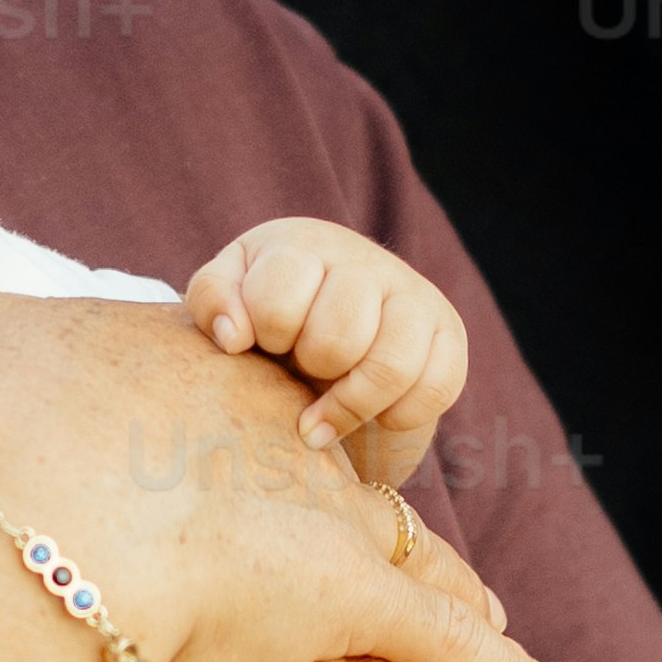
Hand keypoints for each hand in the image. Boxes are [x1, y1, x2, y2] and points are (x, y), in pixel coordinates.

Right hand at [0, 194, 569, 661]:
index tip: (252, 440)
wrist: (14, 514)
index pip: (238, 393)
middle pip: (330, 468)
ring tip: (486, 629)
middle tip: (369, 546)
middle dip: (351, 507)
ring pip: (406, 553)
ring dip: (447, 594)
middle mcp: (266, 435)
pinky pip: (451, 646)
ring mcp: (315, 514)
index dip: (244, 424)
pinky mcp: (347, 596)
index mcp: (184, 373)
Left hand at [181, 220, 466, 489]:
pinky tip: (372, 415)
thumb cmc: (267, 314)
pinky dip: (398, 416)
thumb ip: (213, 301)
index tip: (265, 343)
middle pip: (338, 337)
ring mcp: (415, 296)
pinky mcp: (449, 335)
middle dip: (311, 368)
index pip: (279, 299)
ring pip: (392, 365)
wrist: (328, 329)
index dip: (267, 336)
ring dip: (352, 404)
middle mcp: (367, 262)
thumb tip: (234, 337)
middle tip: (301, 370)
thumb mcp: (229, 296)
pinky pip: (437, 387)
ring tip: (325, 415)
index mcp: (306, 244)